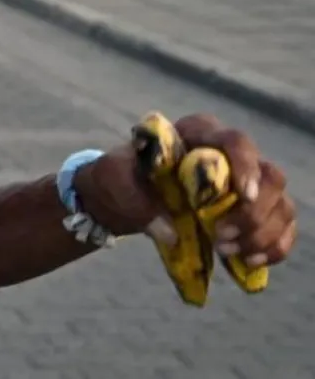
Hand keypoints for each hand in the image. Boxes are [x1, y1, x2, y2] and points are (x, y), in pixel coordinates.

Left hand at [78, 113, 296, 267]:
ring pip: (281, 205)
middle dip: (253, 212)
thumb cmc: (121, 176)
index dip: (245, 166)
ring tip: (226, 250)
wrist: (124, 194)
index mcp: (198, 134)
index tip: (243, 195)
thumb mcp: (114, 176)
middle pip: (271, 176)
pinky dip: (273, 248)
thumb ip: (133, 194)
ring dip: (261, 234)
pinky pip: (282, 229)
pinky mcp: (254, 212)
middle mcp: (231, 155)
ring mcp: (247, 183)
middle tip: (220, 236)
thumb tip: (168, 230)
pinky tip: (248, 261)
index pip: (235, 141)